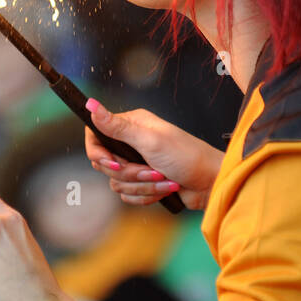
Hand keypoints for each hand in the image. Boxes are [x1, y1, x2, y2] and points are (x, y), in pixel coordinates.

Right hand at [84, 100, 223, 209]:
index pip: (95, 135)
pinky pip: (128, 195)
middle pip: (105, 164)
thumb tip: (90, 104)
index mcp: (131, 125)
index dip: (99, 153)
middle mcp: (131, 141)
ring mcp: (137, 163)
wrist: (210, 183)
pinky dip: (146, 196)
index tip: (114, 163)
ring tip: (165, 179)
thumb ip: (117, 126)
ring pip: (117, 182)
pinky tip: (165, 189)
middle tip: (153, 170)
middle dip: (130, 174)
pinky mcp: (143, 182)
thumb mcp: (150, 140)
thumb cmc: (187, 157)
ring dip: (143, 186)